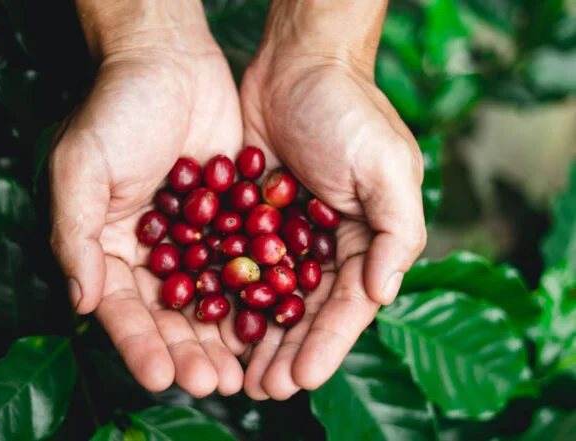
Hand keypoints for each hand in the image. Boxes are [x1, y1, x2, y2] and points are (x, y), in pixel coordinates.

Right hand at [50, 1, 244, 396]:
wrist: (168, 62)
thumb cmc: (116, 109)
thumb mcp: (81, 166)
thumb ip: (74, 234)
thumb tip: (79, 301)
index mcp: (108, 248)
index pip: (122, 309)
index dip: (139, 344)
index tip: (160, 376)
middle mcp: (150, 253)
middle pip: (169, 314)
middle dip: (189, 351)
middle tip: (214, 384)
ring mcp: (193, 239)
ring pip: (210, 298)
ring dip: (224, 336)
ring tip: (243, 372)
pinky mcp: (229, 220)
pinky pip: (242, 263)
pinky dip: (255, 293)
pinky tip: (271, 322)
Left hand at [237, 0, 426, 399]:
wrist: (297, 65)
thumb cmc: (349, 111)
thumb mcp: (387, 165)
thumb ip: (396, 230)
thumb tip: (383, 294)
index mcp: (364, 241)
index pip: (347, 305)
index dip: (326, 345)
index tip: (302, 378)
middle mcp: (324, 246)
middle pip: (305, 312)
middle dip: (286, 353)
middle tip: (262, 391)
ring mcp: (284, 235)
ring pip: (268, 298)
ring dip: (254, 337)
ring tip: (236, 375)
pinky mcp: (248, 219)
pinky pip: (236, 264)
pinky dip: (225, 295)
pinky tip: (209, 324)